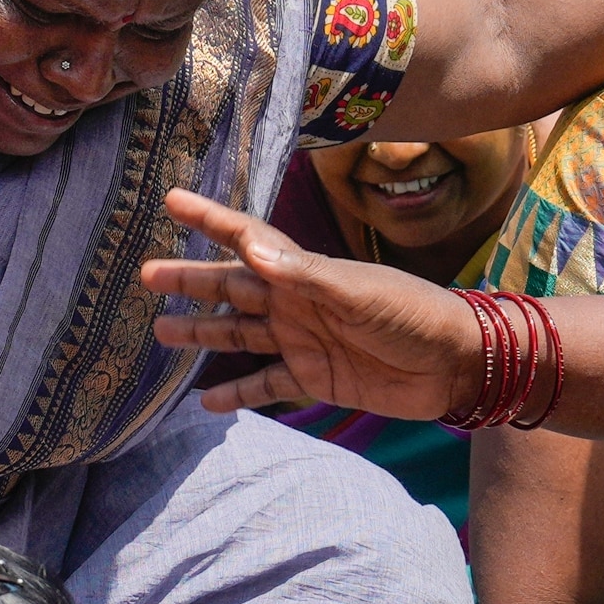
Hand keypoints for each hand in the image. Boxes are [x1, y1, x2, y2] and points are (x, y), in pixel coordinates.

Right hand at [140, 185, 485, 418]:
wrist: (457, 364)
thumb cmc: (414, 314)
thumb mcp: (359, 292)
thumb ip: (304, 274)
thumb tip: (250, 250)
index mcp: (306, 273)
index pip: (248, 240)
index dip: (211, 221)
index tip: (171, 201)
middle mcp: (297, 303)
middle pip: (232, 288)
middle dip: (190, 281)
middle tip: (146, 276)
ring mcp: (303, 341)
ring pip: (240, 335)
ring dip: (203, 334)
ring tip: (162, 334)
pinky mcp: (315, 378)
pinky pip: (266, 385)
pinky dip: (238, 393)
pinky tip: (206, 402)